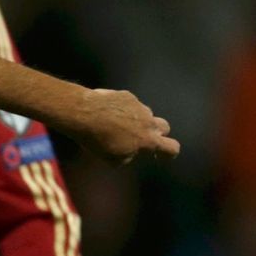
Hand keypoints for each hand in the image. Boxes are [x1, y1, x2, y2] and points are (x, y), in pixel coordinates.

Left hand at [55, 88, 176, 164]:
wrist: (84, 113)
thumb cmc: (97, 140)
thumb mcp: (113, 160)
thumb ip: (129, 157)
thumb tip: (131, 152)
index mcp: (148, 140)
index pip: (172, 148)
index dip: (170, 153)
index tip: (162, 155)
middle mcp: (149, 122)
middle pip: (164, 127)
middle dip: (156, 133)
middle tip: (141, 137)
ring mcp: (139, 107)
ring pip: (146, 114)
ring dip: (138, 120)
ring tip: (117, 124)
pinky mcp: (128, 96)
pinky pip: (131, 104)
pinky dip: (124, 109)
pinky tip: (107, 113)